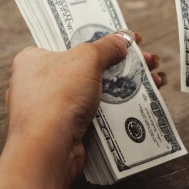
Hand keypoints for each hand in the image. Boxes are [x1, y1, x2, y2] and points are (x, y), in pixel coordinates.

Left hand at [6, 31, 163, 181]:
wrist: (49, 149)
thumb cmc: (58, 96)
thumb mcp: (87, 58)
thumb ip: (107, 46)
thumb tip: (124, 38)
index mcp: (33, 59)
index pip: (69, 42)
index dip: (99, 38)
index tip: (124, 39)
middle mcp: (38, 83)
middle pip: (88, 67)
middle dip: (121, 64)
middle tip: (149, 60)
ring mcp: (52, 109)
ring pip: (96, 91)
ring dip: (125, 85)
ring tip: (155, 80)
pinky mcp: (66, 131)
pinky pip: (97, 113)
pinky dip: (119, 107)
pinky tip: (144, 101)